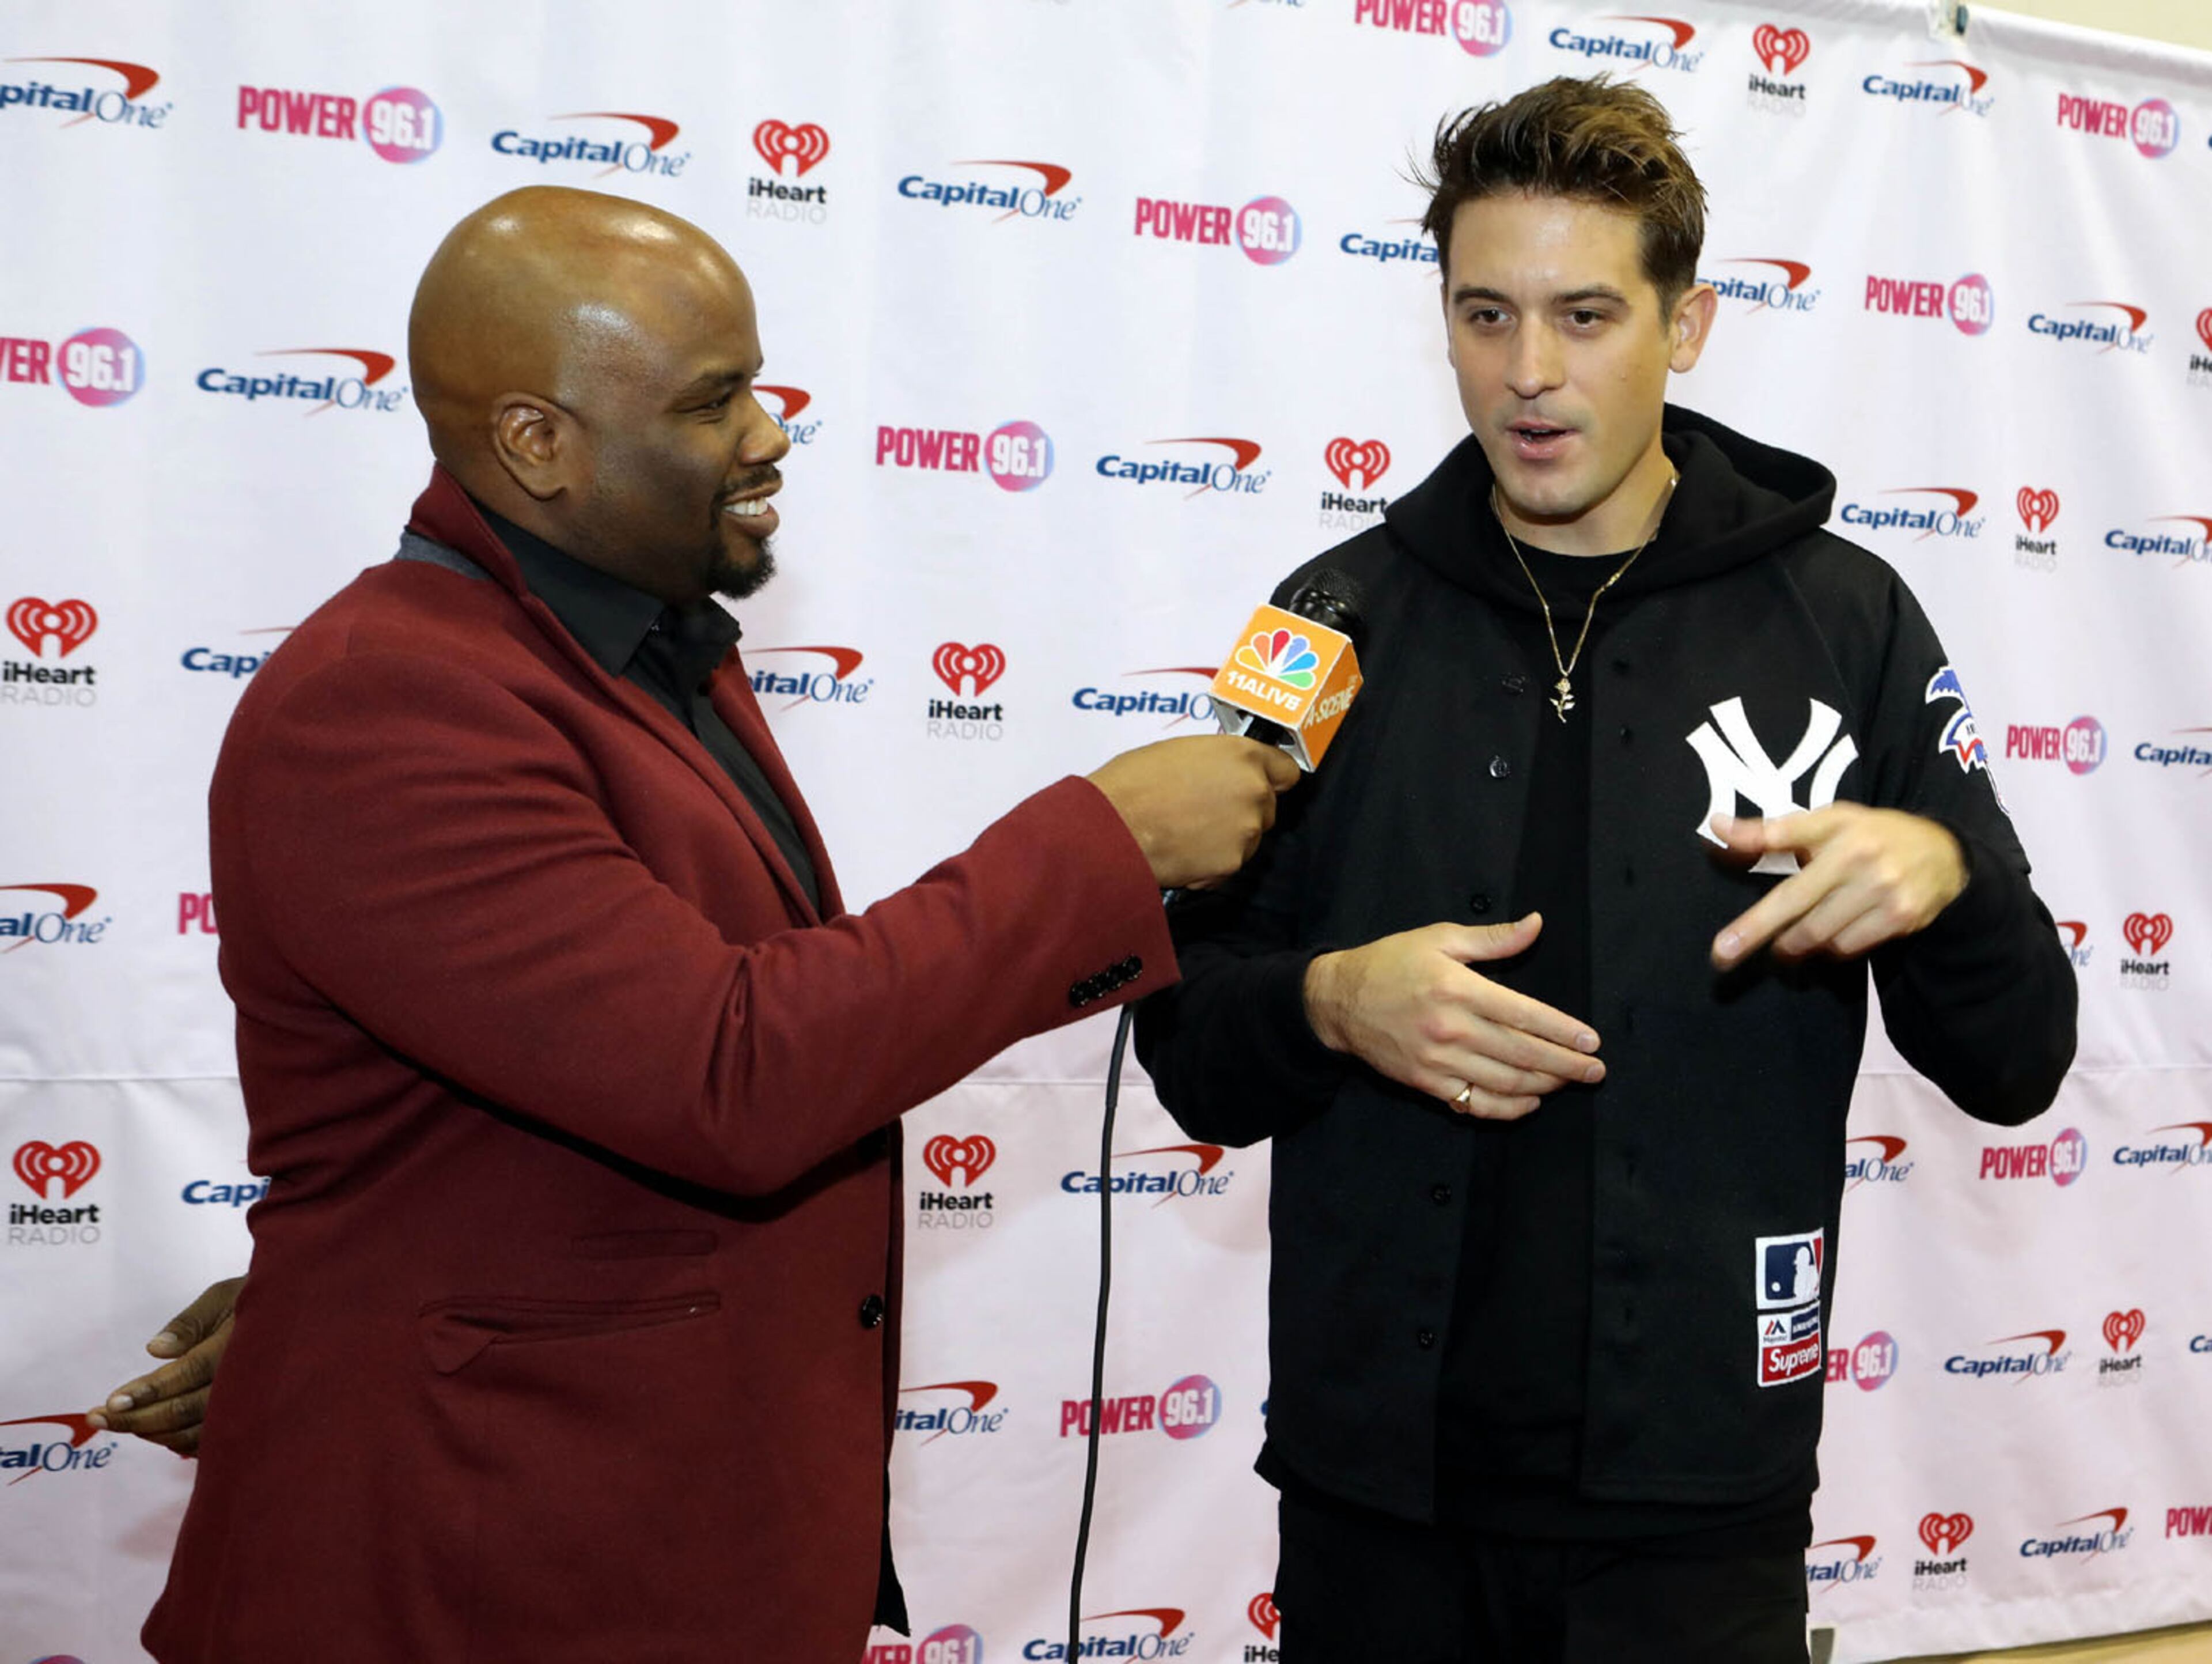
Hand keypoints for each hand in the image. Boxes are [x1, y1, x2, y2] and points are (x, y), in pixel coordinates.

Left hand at [87, 1276, 242, 1454]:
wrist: (302, 1318)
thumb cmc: (256, 1301)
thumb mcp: (226, 1296)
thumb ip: (190, 1322)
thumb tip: (155, 1350)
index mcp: (240, 1344)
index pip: (190, 1372)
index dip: (151, 1389)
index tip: (112, 1402)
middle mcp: (248, 1380)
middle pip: (186, 1410)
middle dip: (138, 1418)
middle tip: (97, 1419)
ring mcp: (251, 1405)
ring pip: (195, 1432)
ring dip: (153, 1432)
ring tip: (121, 1423)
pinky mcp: (250, 1420)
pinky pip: (210, 1441)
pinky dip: (179, 1442)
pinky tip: (156, 1433)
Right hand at [1087, 735, 1299, 890]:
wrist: (1111, 827)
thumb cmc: (1132, 784)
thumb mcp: (1179, 752)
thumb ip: (1215, 762)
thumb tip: (1221, 774)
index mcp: (1242, 755)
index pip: (1285, 770)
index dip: (1270, 779)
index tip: (1260, 786)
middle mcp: (1253, 790)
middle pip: (1266, 807)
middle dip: (1242, 811)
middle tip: (1204, 813)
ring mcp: (1246, 829)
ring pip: (1248, 838)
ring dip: (1226, 840)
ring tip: (1185, 834)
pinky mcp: (1231, 863)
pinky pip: (1228, 865)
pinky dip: (1210, 865)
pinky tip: (1181, 853)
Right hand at [1302, 916, 1602, 1119]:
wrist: (1338, 1000)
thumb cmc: (1390, 963)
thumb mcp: (1439, 939)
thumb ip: (1492, 939)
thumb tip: (1536, 925)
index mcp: (1458, 989)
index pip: (1525, 1015)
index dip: (1563, 1031)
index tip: (1592, 1041)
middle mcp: (1451, 1028)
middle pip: (1522, 1054)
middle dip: (1566, 1065)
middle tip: (1596, 1071)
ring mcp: (1438, 1061)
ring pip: (1504, 1082)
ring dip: (1543, 1085)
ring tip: (1569, 1082)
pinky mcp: (1426, 1083)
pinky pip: (1474, 1104)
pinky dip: (1507, 1108)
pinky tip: (1528, 1102)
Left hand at [1709, 807, 1966, 968]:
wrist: (1944, 854)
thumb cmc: (1870, 835)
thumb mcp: (1827, 821)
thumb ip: (1772, 831)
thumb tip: (1716, 827)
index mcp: (1837, 827)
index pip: (1781, 838)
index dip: (1746, 846)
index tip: (1720, 872)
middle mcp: (1860, 858)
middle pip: (1795, 903)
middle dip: (1755, 932)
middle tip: (1723, 954)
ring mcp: (1884, 890)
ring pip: (1820, 933)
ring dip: (1796, 943)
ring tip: (1789, 941)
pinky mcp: (1901, 918)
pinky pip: (1847, 947)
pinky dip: (1830, 948)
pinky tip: (1829, 937)